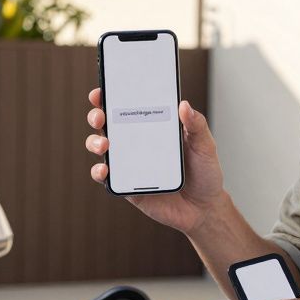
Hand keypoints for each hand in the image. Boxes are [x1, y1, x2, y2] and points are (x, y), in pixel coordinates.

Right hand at [84, 88, 227, 234]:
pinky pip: (107, 178)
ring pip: (101, 148)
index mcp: (153, 127)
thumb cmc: (204, 173)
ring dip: (94, 142)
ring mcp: (129, 164)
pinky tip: (105, 170)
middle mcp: (136, 143)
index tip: (102, 91)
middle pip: (107, 124)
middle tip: (100, 116)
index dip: (110, 96)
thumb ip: (197, 126)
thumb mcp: (205, 146)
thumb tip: (184, 105)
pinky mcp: (127, 186)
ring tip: (104, 145)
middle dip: (97, 115)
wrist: (204, 208)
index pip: (128, 107)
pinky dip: (99, 173)